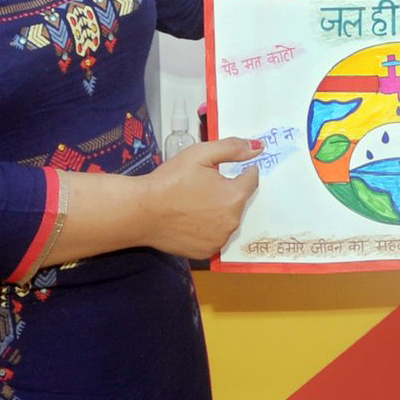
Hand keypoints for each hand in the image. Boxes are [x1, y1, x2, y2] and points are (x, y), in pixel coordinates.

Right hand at [141, 138, 261, 257]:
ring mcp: (219, 240)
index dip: (242, 172)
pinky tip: (190, 219)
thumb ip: (233, 149)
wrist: (141, 211)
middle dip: (227, 191)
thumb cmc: (170, 180)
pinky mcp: (206, 252)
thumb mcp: (201, 154)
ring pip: (227, 219)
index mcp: (235, 196)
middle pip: (239, 201)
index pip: (251, 180)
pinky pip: (215, 236)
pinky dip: (208, 228)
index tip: (230, 170)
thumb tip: (259, 147)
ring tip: (194, 203)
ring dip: (219, 211)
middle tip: (203, 185)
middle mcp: (232, 222)